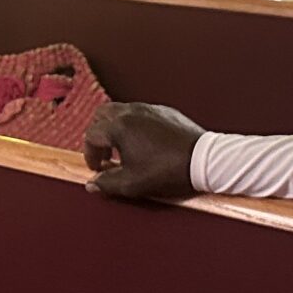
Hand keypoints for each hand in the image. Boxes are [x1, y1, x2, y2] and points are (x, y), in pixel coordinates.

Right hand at [83, 102, 207, 201]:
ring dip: (115, 127)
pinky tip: (143, 142)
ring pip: (121, 110)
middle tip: (104, 153)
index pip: (91, 135)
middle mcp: (131, 112)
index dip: (90, 154)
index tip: (97, 168)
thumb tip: (92, 183)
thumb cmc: (167, 170)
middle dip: (98, 134)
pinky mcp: (165, 111)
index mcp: (119, 127)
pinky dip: (133, 124)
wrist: (203, 160)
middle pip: (101, 115)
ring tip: (122, 148)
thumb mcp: (132, 183)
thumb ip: (107, 183)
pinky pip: (140, 112)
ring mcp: (149, 108)